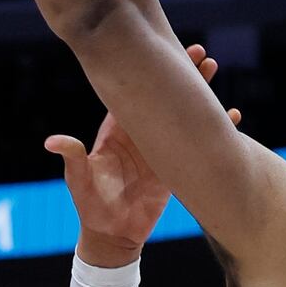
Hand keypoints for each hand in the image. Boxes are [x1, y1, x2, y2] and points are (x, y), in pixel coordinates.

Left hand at [46, 44, 242, 266]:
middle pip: (164, 97)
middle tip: (201, 53)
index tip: (163, 52)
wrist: (111, 234)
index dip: (148, 73)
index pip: (135, 94)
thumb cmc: (89, 204)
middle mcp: (141, 135)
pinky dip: (217, 132)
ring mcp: (161, 149)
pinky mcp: (176, 168)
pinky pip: (198, 145)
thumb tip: (51, 142)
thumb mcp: (78, 180)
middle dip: (182, 75)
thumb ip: (72, 158)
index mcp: (117, 131)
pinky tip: (233, 117)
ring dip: (200, 93)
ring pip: (184, 115)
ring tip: (214, 68)